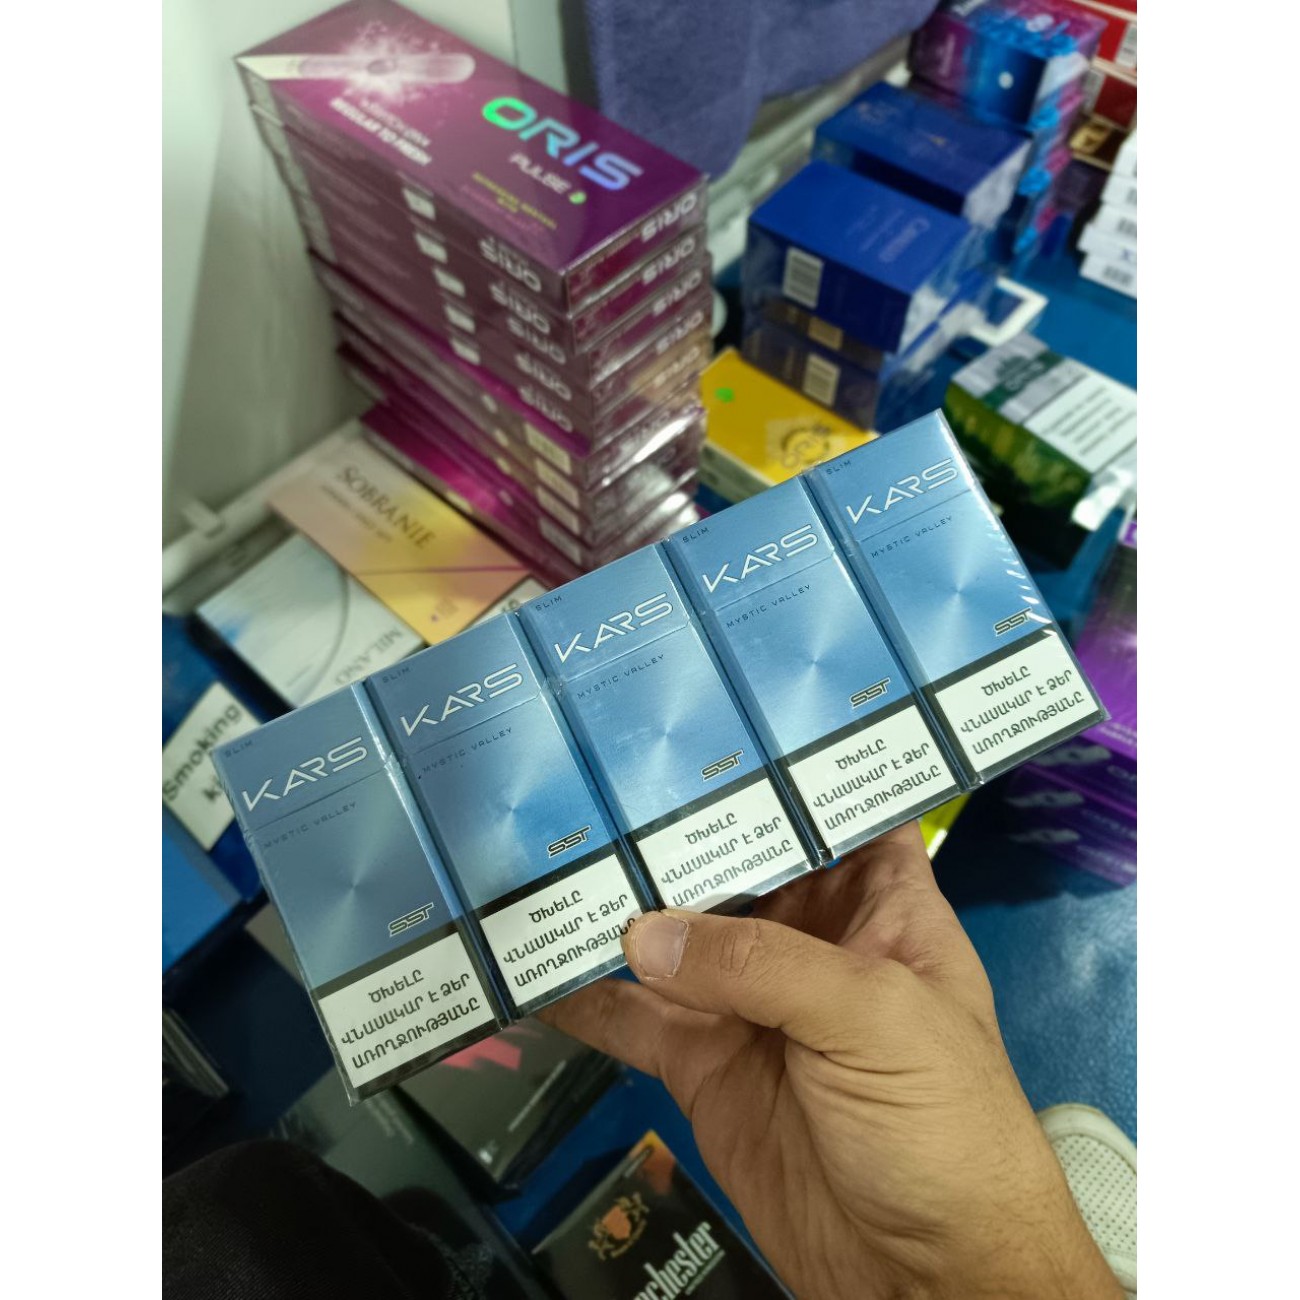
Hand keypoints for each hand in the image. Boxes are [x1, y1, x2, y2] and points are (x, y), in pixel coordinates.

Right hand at [539, 824, 1122, 1299]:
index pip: (833, 811)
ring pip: (672, 938)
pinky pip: (634, 1020)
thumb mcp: (873, 1018)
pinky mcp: (703, 1065)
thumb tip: (645, 931)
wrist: (926, 1280)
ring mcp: (750, 1004)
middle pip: (734, 866)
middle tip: (594, 781)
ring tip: (543, 858)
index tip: (710, 723)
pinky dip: (582, 998)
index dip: (784, 767)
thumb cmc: (945, 1128)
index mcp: (880, 906)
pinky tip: (531, 968)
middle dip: (674, 830)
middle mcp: (810, 941)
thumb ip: (761, 965)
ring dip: (615, 908)